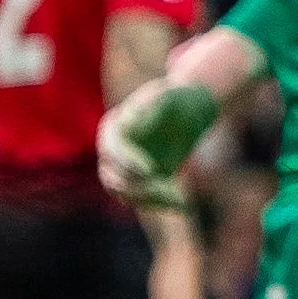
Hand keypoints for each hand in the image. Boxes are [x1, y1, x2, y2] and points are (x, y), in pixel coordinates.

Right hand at [98, 77, 221, 212]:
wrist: (186, 113)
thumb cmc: (176, 99)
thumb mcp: (169, 95)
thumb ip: (152, 102)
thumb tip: (132, 118)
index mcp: (112, 128)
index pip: (112, 149)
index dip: (127, 162)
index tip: (151, 171)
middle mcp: (111, 152)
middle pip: (114, 178)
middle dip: (139, 187)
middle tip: (169, 190)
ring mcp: (122, 170)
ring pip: (127, 195)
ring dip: (151, 200)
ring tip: (181, 199)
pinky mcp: (138, 184)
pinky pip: (142, 201)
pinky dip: (161, 204)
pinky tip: (184, 204)